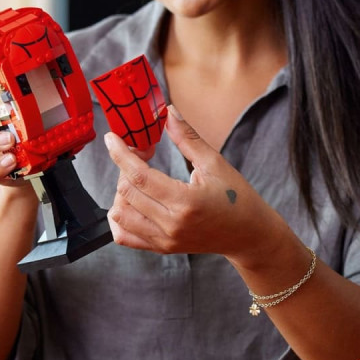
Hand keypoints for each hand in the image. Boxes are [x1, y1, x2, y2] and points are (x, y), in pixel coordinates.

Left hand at [104, 106, 277, 259]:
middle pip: (127, 193)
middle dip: (125, 167)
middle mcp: (171, 224)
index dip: (121, 154)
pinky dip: (120, 217)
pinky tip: (132, 201)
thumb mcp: (215, 163)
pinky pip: (124, 236)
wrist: (248, 235)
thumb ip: (187, 138)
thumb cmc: (237, 198)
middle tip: (140, 154)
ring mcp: (165, 240)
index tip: (112, 139)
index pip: (140, 177)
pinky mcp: (162, 248)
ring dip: (121, 192)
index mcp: (186, 202)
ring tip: (139, 179)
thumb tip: (168, 112)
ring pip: (120, 215)